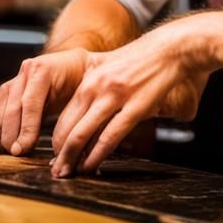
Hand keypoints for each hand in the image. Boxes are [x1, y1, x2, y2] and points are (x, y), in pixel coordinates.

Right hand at [0, 47, 91, 155]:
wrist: (76, 67)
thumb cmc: (80, 83)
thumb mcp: (78, 96)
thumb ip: (66, 115)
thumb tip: (60, 146)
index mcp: (44, 69)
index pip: (29, 103)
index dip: (25, 129)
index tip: (22, 150)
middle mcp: (26, 71)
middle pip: (12, 109)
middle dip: (12, 136)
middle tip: (17, 156)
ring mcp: (16, 79)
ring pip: (1, 112)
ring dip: (4, 136)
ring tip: (12, 153)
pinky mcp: (8, 90)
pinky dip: (0, 132)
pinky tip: (7, 144)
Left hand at [49, 18, 215, 178]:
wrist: (168, 49)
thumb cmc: (140, 59)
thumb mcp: (110, 68)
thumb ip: (93, 87)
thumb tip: (81, 112)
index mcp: (89, 78)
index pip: (64, 115)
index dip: (56, 139)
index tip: (54, 154)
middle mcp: (96, 87)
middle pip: (68, 127)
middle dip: (59, 153)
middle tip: (56, 170)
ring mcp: (114, 97)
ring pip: (82, 134)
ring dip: (72, 158)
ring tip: (67, 173)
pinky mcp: (134, 107)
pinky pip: (109, 137)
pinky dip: (96, 156)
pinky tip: (90, 166)